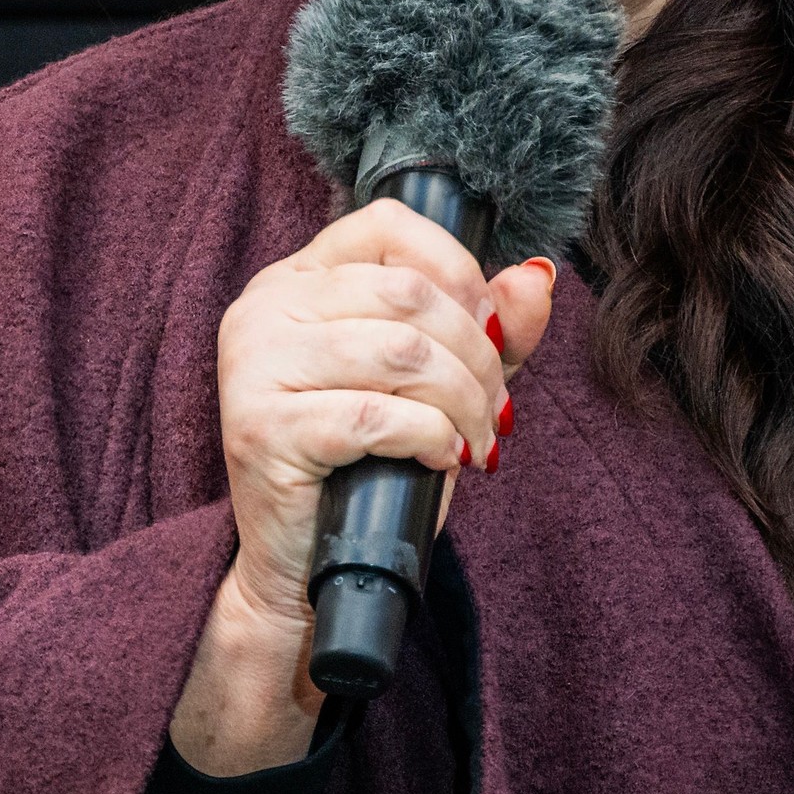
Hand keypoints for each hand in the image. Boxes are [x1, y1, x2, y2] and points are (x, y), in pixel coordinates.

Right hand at [173, 202, 558, 775]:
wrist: (301, 568)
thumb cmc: (365, 468)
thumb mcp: (434, 385)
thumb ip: (487, 327)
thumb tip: (538, 277)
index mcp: (296, 280)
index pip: (386, 225)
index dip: (457, 270)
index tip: (489, 329)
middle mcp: (264, 309)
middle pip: (408, 294)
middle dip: (477, 355)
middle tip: (496, 410)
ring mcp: (255, 366)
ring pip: (401, 352)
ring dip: (464, 402)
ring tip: (476, 440)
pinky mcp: (262, 429)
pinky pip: (378, 416)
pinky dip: (431, 437)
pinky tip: (441, 459)